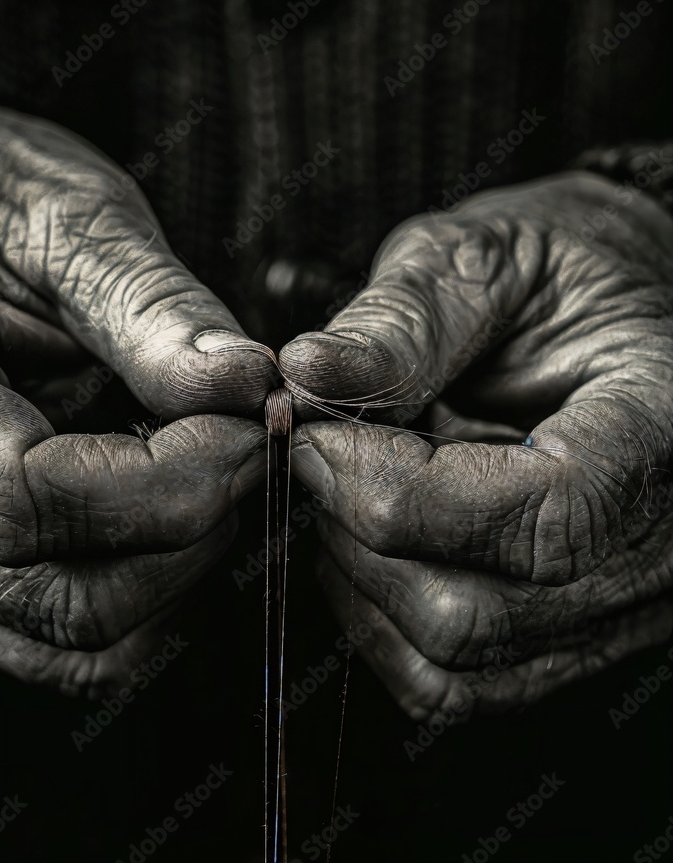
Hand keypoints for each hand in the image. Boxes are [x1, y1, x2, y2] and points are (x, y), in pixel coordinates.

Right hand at [0, 100, 274, 694]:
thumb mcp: (53, 210)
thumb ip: (148, 304)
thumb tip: (249, 385)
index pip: (28, 498)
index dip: (167, 479)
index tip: (247, 421)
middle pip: (72, 598)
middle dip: (197, 527)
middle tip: (251, 439)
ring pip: (80, 636)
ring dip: (183, 564)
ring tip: (212, 463)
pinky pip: (63, 634)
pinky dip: (147, 587)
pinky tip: (170, 502)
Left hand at [279, 171, 672, 717]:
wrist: (606, 321)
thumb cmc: (555, 280)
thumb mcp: (490, 259)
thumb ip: (406, 319)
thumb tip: (305, 373)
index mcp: (666, 430)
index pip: (546, 513)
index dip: (400, 489)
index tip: (316, 436)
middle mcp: (662, 545)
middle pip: (482, 610)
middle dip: (360, 530)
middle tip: (319, 451)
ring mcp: (618, 607)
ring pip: (454, 659)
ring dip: (359, 577)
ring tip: (346, 486)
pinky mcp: (567, 636)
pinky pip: (455, 683)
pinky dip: (378, 622)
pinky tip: (367, 541)